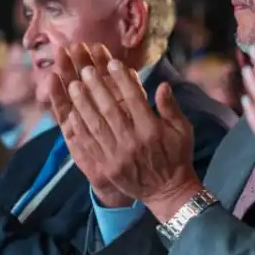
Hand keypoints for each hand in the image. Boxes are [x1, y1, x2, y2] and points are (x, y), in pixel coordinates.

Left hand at [59, 46, 200, 218]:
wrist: (167, 191)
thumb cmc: (177, 156)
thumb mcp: (183, 130)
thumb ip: (171, 107)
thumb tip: (162, 84)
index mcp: (152, 129)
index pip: (134, 98)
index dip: (122, 79)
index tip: (113, 63)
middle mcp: (132, 141)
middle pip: (110, 108)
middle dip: (96, 87)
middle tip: (86, 69)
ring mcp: (117, 155)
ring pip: (95, 124)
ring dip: (82, 103)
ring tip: (74, 86)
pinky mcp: (106, 166)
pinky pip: (89, 143)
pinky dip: (79, 127)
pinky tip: (72, 113)